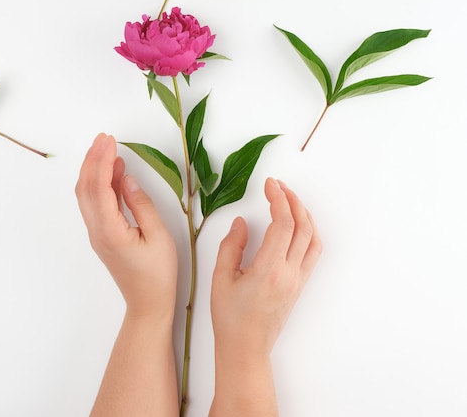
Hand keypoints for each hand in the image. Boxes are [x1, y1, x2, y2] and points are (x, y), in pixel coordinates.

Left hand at [75, 133, 177, 320]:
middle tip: (104, 138)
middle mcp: (97, 231)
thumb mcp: (158, 236)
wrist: (148, 304)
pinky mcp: (102, 235)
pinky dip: (100, 184)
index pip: (99, 188)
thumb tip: (126, 179)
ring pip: (87, 195)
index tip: (109, 141)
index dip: (102, 161)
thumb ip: (141, 204)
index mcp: (110, 231)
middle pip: (86, 188)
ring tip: (106, 148)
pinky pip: (95, 204)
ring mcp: (97, 234)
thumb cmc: (157, 275)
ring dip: (93, 170)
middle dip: (92, 159)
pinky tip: (113, 173)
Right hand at [211, 177, 321, 360]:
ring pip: (313, 239)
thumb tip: (243, 223)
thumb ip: (231, 246)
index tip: (269, 184)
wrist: (246, 349)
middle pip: (303, 226)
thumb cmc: (230, 318)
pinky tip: (299, 225)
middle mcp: (289, 273)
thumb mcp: (220, 278)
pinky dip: (309, 232)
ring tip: (290, 200)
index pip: (283, 224)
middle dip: (293, 200)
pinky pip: (313, 252)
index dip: (278, 199)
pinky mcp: (299, 285)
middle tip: (278, 186)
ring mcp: (297, 280)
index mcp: (269, 270)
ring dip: (304, 215)